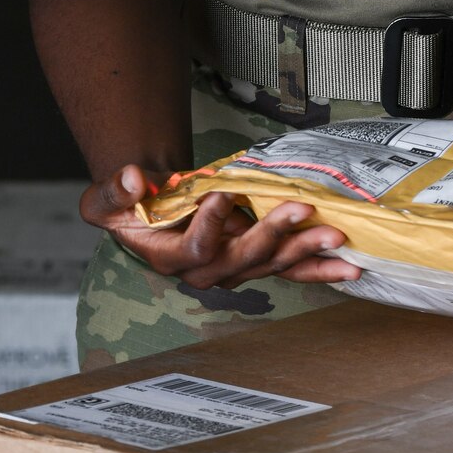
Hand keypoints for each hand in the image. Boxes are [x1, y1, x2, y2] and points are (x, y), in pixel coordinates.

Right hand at [80, 164, 360, 290]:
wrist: (148, 212)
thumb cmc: (126, 207)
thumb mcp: (104, 199)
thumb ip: (115, 190)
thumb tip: (135, 181)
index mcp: (170, 258)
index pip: (195, 249)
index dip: (210, 225)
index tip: (220, 194)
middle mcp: (207, 271)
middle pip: (245, 259)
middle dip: (274, 234)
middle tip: (300, 210)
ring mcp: (234, 268)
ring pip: (273, 265)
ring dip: (306, 252)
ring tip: (336, 238)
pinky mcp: (254, 261)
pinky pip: (288, 269)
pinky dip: (318, 268)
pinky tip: (348, 269)